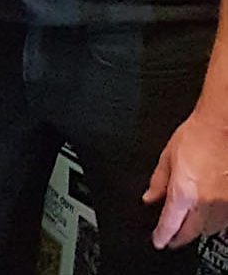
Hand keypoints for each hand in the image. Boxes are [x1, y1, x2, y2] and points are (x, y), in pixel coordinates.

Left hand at [143, 111, 227, 248]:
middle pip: (191, 232)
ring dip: (198, 229)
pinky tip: (208, 216)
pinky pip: (224, 220)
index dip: (162, 236)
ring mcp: (225, 205)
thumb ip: (158, 180)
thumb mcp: (168, 156)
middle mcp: (206, 203)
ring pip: (210, 228)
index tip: (158, 242)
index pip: (170, 224)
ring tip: (188, 226)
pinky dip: (215, 221)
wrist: (222, 127)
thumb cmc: (197, 136)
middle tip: (171, 239)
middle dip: (179, 237)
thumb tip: (149, 197)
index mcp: (184, 192)